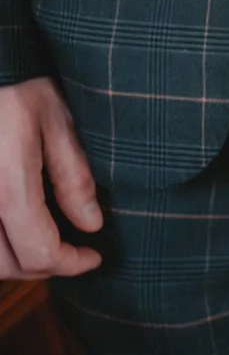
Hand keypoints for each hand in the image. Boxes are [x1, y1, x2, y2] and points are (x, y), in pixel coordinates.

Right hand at [0, 78, 102, 278]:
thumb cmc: (19, 87)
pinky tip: (15, 230)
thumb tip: (91, 226)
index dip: (70, 263)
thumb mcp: (58, 122)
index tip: (93, 256)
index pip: (38, 252)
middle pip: (5, 265)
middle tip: (70, 254)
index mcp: (7, 186)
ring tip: (43, 244)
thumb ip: (74, 177)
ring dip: (13, 261)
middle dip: (42, 268)